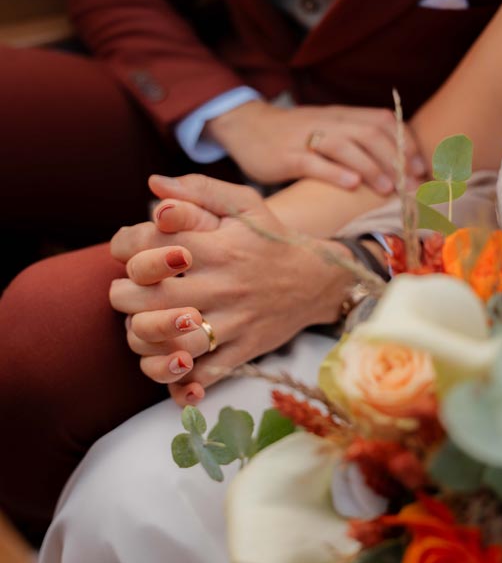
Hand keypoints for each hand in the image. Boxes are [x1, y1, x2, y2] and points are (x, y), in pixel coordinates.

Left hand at [109, 175, 352, 405]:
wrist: (316, 279)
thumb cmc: (269, 238)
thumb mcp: (243, 204)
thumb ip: (198, 189)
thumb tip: (154, 183)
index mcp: (217, 246)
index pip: (150, 244)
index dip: (124, 246)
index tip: (124, 250)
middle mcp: (222, 284)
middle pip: (149, 298)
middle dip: (123, 295)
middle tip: (124, 292)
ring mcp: (234, 321)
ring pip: (172, 340)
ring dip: (143, 337)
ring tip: (138, 325)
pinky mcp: (244, 349)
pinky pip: (205, 373)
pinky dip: (180, 378)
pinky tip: (166, 364)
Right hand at [206, 100, 425, 192]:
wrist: (246, 126)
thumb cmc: (293, 134)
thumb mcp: (326, 128)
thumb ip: (354, 139)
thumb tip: (393, 165)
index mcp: (342, 115)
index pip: (382, 121)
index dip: (405, 143)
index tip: (421, 167)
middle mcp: (328, 123)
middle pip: (369, 133)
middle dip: (395, 159)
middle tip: (412, 184)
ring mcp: (306, 139)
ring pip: (345, 146)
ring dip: (370, 167)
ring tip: (388, 188)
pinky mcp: (287, 156)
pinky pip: (313, 162)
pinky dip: (335, 173)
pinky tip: (351, 185)